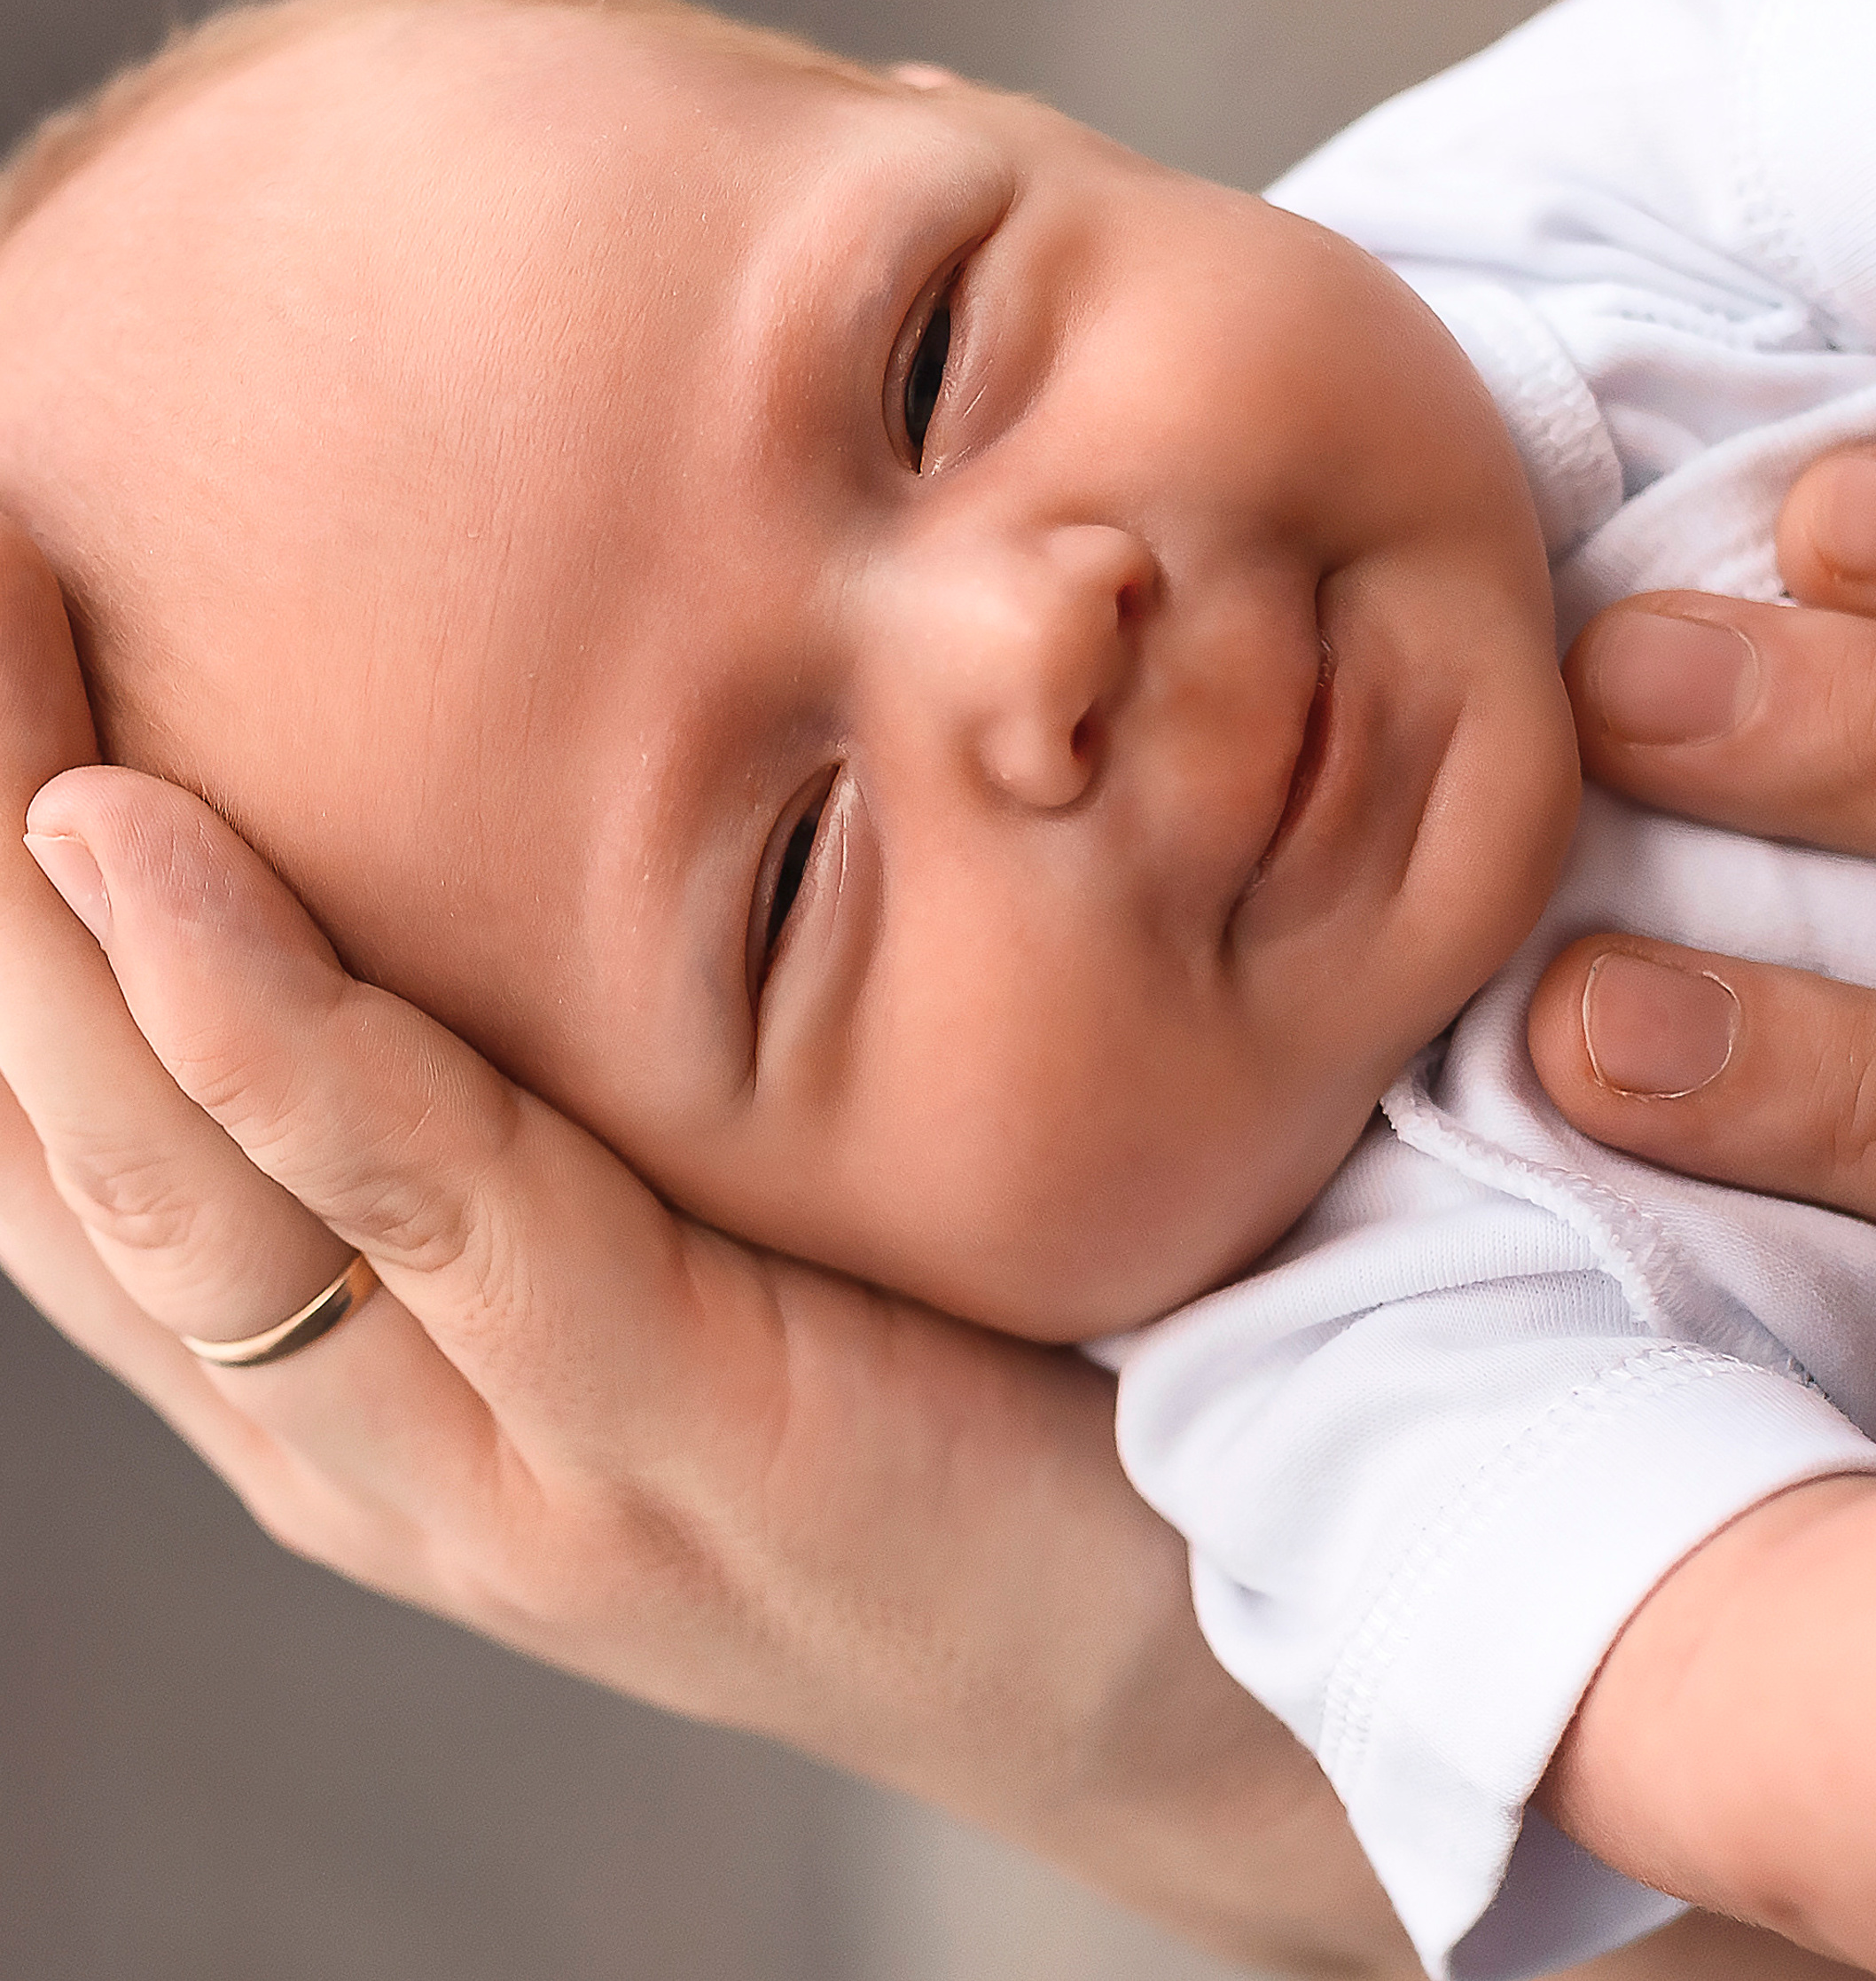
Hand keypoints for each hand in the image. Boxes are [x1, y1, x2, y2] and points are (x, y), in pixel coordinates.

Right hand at [0, 523, 1414, 1980]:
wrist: (1140, 1653)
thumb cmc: (928, 1403)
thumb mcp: (695, 1241)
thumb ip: (554, 1120)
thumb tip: (492, 856)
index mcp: (357, 1391)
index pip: (83, 1151)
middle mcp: (365, 1446)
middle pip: (75, 1142)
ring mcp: (494, 1468)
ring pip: (180, 1174)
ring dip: (34, 908)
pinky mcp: (656, 1444)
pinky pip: (424, 1200)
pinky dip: (266, 1025)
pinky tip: (146, 846)